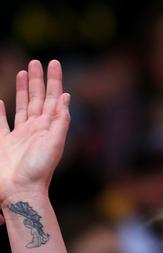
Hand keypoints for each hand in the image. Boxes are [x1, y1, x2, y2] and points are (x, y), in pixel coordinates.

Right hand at [0, 60, 69, 204]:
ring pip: (22, 106)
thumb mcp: (55, 144)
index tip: (53, 62)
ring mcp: (19, 135)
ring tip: (24, 72)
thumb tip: (66, 96)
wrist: (20, 192)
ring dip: (23, 89)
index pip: (52, 98)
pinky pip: (1, 123)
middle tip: (37, 61)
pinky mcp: (3, 143)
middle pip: (38, 98)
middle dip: (38, 80)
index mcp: (48, 127)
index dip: (53, 80)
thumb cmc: (39, 170)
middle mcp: (35, 128)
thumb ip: (60, 121)